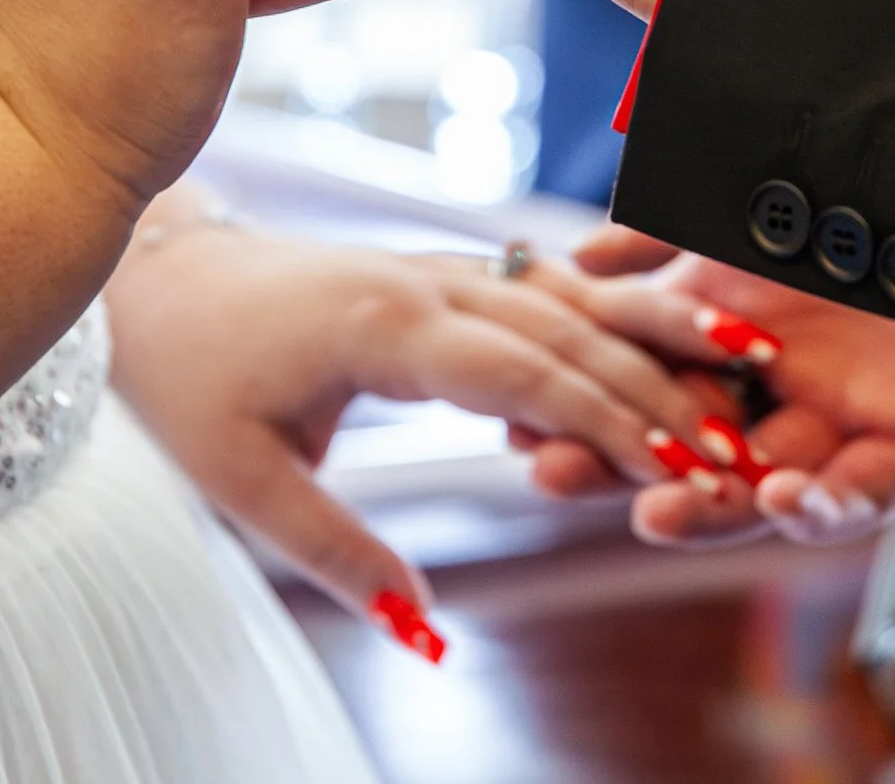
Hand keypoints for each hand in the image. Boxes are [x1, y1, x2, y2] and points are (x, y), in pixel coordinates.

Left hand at [103, 191, 738, 637]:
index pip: (524, 371)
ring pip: (569, 294)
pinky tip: (668, 336)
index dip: (607, 419)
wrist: (157, 279)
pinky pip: (544, 287)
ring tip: (738, 367)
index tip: (675, 463)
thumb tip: (422, 627)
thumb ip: (334, 552)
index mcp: (384, 326)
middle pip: (569, 327)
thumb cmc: (190, 378)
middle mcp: (427, 282)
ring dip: (652, 331)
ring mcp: (440, 267)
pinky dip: (613, 310)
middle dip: (658, 384)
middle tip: (733, 443)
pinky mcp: (445, 272)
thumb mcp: (240, 481)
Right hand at [530, 227, 894, 547]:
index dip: (586, 413)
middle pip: (690, 452)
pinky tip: (786, 494)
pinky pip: (868, 492)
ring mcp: (846, 423)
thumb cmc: (869, 183)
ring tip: (658, 511)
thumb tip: (573, 260)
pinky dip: (825, 503)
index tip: (521, 429)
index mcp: (733, 339)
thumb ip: (662, 231)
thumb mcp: (744, 204)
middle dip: (624, 472)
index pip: (644, 391)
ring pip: (769, 490)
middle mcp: (780, 392)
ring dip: (712, 509)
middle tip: (556, 474)